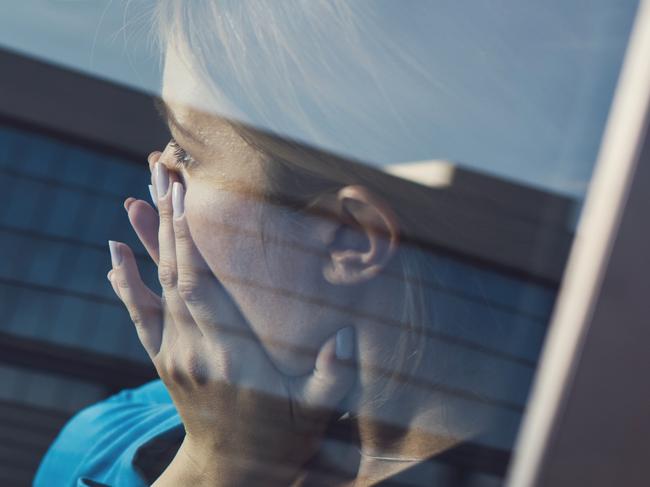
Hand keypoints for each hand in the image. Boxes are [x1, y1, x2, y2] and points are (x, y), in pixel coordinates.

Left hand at [108, 157, 355, 484]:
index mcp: (230, 354)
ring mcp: (173, 354)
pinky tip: (114, 253)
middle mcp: (193, 349)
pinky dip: (125, 281)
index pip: (203, 286)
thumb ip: (332, 375)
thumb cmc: (280, 435)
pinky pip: (138, 314)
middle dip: (167, 221)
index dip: (191, 241)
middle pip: (174, 274)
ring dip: (144, 240)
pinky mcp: (163, 360)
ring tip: (136, 198)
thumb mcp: (315, 411)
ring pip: (153, 287)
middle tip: (161, 177)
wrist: (228, 469)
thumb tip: (347, 335)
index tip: (185, 199)